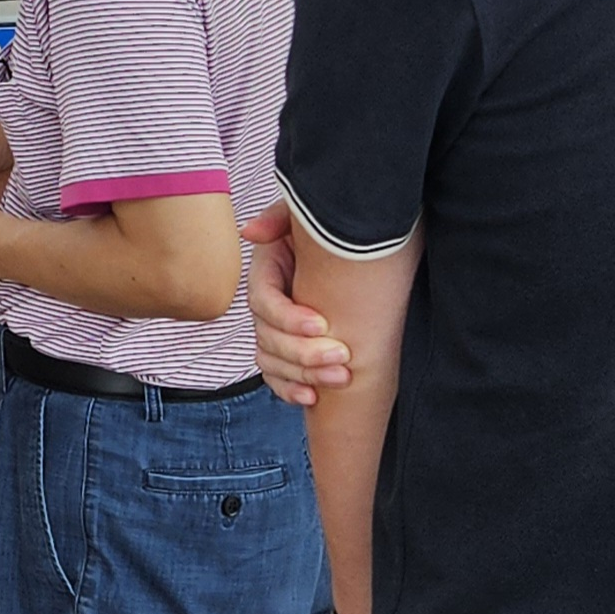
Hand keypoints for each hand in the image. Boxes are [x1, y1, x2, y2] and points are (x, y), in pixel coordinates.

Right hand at [243, 202, 348, 404]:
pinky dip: (290, 390)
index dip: (287, 317)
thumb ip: (281, 216)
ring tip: (341, 378)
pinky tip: (313, 397)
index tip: (322, 324)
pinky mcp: (289, 351)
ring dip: (302, 375)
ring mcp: (275, 330)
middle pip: (266, 337)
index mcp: (267, 271)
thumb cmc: (336, 230)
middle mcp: (267, 304)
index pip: (263, 301)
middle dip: (302, 352)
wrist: (363, 249)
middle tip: (342, 356)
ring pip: (271, 361)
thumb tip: (251, 233)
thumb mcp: (308, 216)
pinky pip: (276, 377)